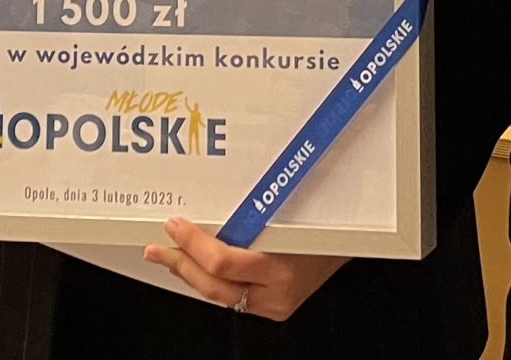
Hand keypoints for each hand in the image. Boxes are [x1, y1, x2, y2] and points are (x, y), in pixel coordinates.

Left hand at [145, 215, 345, 321]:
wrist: (352, 245)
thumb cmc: (327, 224)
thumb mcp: (294, 213)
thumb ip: (256, 214)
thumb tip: (213, 202)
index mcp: (282, 265)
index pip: (224, 262)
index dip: (194, 244)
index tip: (176, 226)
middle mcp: (275, 292)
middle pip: (213, 285)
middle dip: (180, 264)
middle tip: (158, 246)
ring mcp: (272, 305)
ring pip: (217, 295)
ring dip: (188, 274)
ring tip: (167, 257)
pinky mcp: (270, 309)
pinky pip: (230, 297)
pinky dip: (209, 281)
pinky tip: (194, 268)